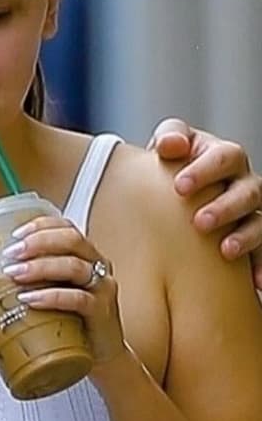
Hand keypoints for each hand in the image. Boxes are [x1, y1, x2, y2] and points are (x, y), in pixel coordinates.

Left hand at [3, 216, 125, 366]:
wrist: (100, 354)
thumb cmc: (72, 321)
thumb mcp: (46, 294)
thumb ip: (21, 284)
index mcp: (83, 255)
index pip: (65, 227)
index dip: (41, 225)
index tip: (15, 234)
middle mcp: (95, 265)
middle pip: (71, 239)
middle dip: (38, 241)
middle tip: (11, 253)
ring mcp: (101, 288)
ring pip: (73, 266)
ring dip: (40, 267)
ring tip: (14, 274)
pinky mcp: (101, 311)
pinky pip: (78, 298)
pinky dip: (51, 296)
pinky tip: (31, 299)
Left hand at [148, 118, 261, 285]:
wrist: (174, 193)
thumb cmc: (172, 165)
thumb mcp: (169, 148)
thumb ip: (170, 138)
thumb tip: (169, 145)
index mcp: (224, 157)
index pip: (225, 157)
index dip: (205, 170)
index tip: (179, 186)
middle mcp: (244, 183)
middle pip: (248, 191)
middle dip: (225, 207)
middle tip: (200, 222)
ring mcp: (252, 212)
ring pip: (259, 222)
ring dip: (245, 236)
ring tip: (226, 250)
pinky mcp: (254, 240)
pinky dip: (261, 265)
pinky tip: (255, 281)